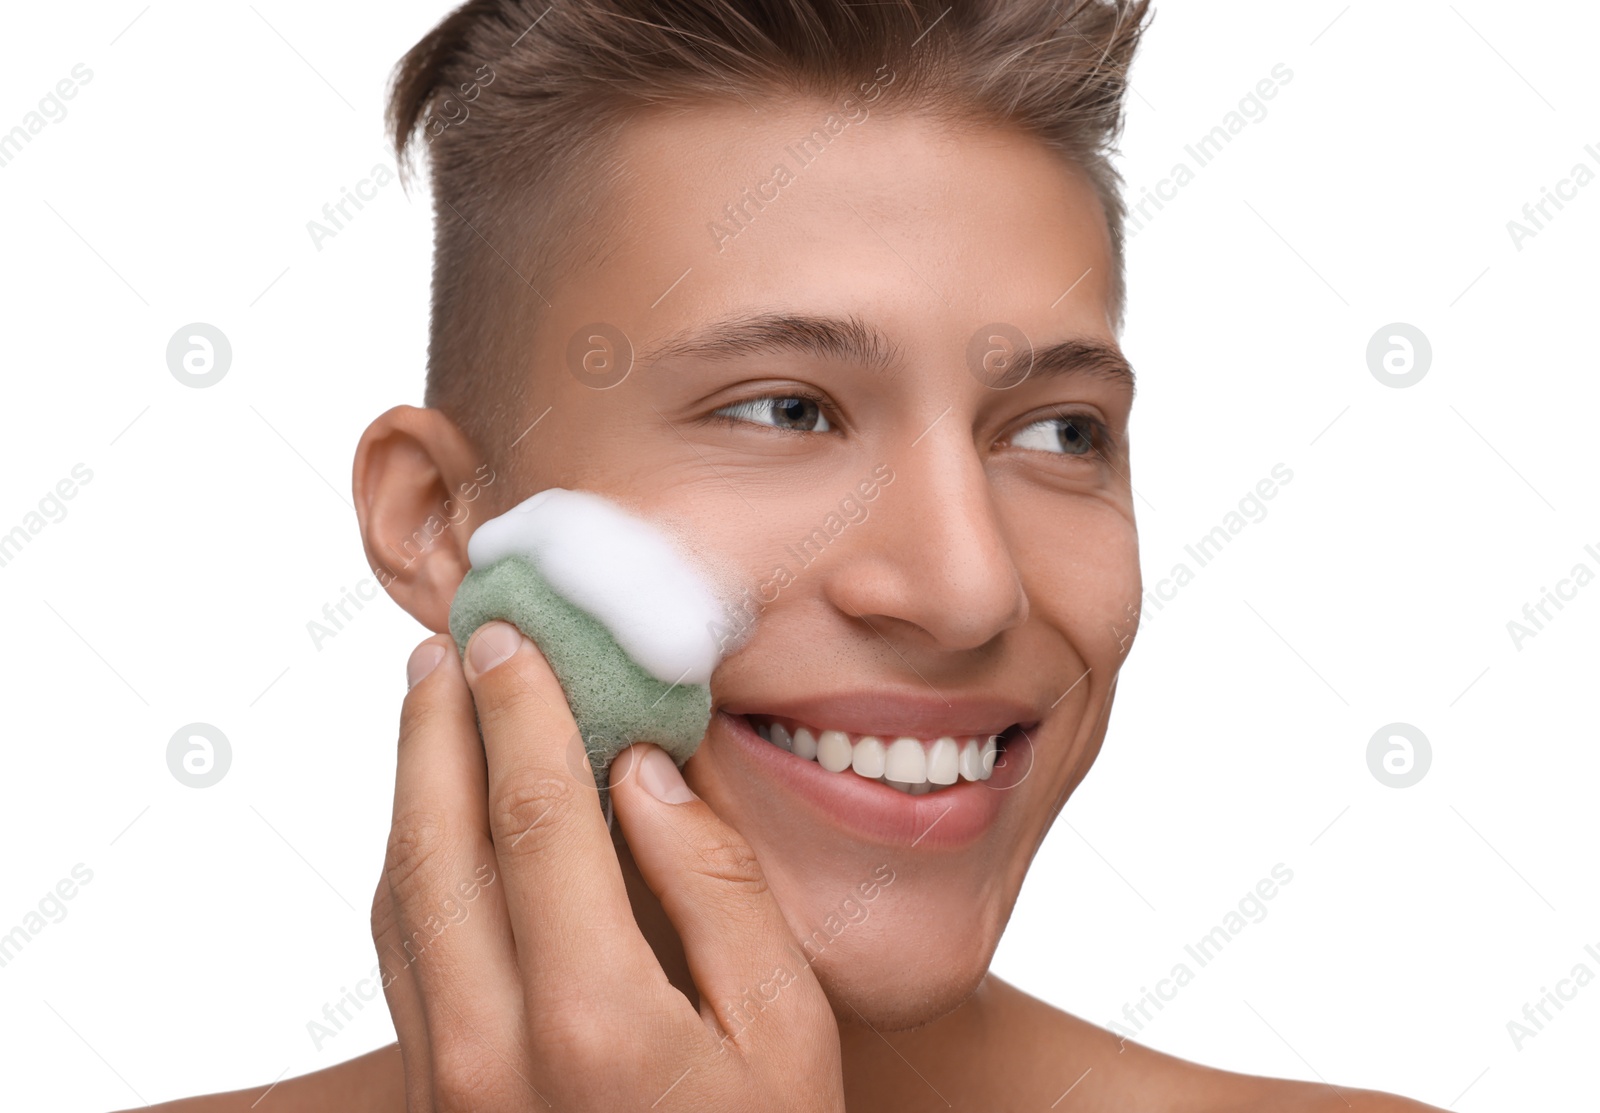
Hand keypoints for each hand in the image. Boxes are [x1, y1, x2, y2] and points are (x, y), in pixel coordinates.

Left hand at [371, 621, 845, 1110]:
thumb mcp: (788, 1031)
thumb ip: (718, 890)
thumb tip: (644, 771)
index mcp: (594, 1017)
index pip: (535, 816)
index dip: (519, 711)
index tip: (511, 637)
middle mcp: (494, 1047)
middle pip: (437, 841)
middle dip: (437, 727)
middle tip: (449, 643)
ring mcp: (450, 1081)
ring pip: (400, 898)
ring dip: (408, 788)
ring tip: (431, 708)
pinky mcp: (435, 1101)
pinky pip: (400, 960)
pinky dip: (406, 868)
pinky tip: (430, 824)